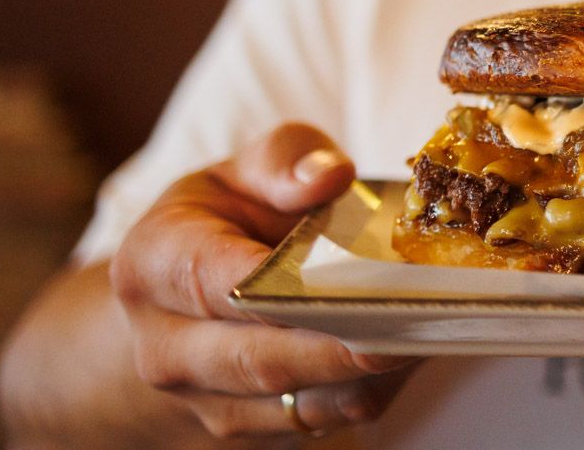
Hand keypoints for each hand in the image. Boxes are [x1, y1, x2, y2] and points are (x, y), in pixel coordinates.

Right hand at [110, 123, 418, 440]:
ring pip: (296, 402)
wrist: (182, 290)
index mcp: (152, 263)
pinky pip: (319, 419)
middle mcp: (164, 345)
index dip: (281, 287)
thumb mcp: (244, 169)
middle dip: (342, 346)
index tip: (347, 283)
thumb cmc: (226, 217)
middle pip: (260, 358)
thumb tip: (330, 175)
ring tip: (431, 332)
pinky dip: (371, 389)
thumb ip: (286, 160)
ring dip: (368, 374)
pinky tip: (414, 350)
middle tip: (414, 322)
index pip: (212, 281)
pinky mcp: (247, 426)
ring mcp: (202, 397)